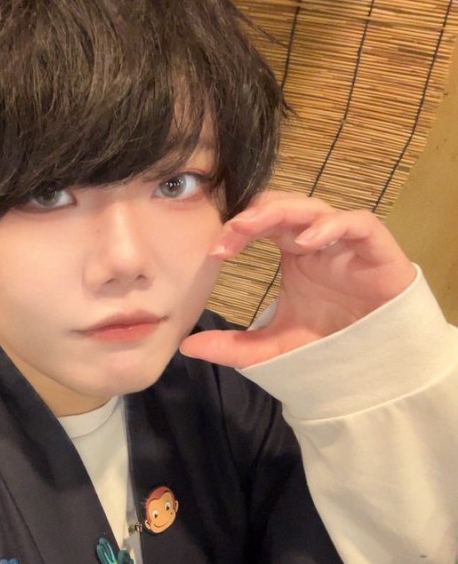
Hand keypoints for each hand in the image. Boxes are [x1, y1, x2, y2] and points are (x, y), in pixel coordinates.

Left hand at [180, 191, 416, 367]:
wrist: (378, 357)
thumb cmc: (331, 341)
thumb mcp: (273, 347)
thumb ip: (233, 346)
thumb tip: (186, 346)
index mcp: (292, 249)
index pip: (260, 222)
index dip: (237, 228)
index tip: (215, 251)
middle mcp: (317, 238)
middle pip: (284, 205)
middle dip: (255, 212)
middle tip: (230, 230)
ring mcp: (346, 240)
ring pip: (315, 206)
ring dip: (285, 211)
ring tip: (256, 226)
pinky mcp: (376, 248)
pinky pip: (358, 222)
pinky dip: (333, 225)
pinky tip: (307, 241)